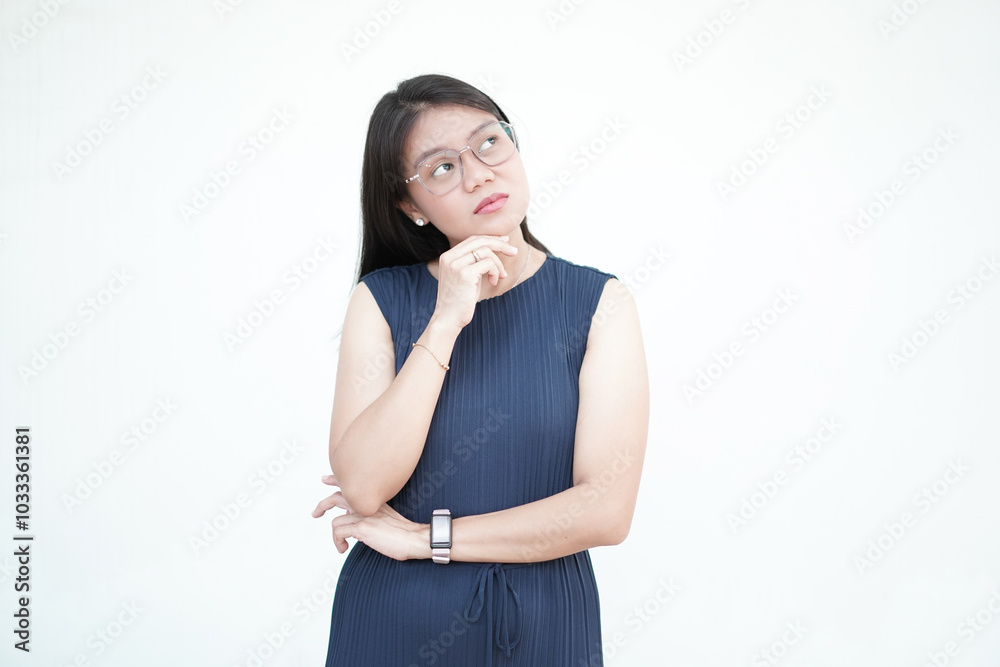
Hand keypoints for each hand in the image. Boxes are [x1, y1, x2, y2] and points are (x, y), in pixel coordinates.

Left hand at [310, 473, 427, 560]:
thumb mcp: (388, 519)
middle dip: (323, 505)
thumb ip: (373, 517)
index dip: (336, 481)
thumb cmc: (405, 534)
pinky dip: (337, 542)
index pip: (352, 485)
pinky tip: (343, 548)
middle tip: (315, 513)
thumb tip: (359, 524)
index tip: (326, 479)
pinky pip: (338, 532)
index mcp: (375, 502)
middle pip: (337, 496)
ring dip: (335, 536)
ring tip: (340, 545)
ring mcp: (364, 515)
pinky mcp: (362, 528)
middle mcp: (367, 505)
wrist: (416, 539)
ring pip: (335, 521)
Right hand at [433, 235, 518, 329]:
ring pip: (486, 252)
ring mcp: (456, 264)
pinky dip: (495, 272)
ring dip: (498, 264)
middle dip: (500, 244)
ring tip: (500, 277)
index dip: (490, 238)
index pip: (472, 239)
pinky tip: (493, 282)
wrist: (448, 319)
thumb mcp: (465, 276)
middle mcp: (450, 257)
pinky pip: (489, 264)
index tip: (505, 241)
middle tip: (514, 251)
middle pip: (480, 241)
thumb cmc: (460, 300)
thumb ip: (474, 262)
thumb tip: (494, 249)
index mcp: (447, 256)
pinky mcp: (465, 274)